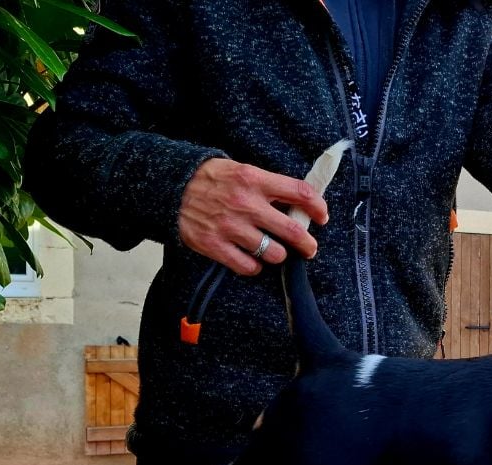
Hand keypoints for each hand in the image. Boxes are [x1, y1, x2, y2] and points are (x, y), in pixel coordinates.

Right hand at [178, 158, 328, 274]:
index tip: (322, 216)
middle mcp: (246, 204)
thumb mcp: (241, 170)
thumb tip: (298, 203)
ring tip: (274, 251)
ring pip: (274, 253)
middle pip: (293, 231)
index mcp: (254, 179)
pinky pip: (248, 266)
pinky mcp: (215, 245)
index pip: (299, 193)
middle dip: (307, 244)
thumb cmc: (210, 178)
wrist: (169, 186)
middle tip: (309, 248)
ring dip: (278, 255)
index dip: (317, 207)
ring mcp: (231, 227)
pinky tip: (253, 260)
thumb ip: (268, 185)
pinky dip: (255, 267)